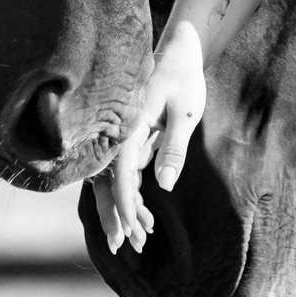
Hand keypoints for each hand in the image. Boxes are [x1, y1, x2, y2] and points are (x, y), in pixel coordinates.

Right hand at [89, 22, 207, 252]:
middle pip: (110, 181)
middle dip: (117, 215)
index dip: (124, 202)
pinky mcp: (133, 139)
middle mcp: (120, 133)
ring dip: (125, 210)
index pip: (121, 172)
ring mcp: (124, 137)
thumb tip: (163, 186)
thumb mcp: (186, 113)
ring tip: (138, 240)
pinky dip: (133, 196)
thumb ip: (174, 148)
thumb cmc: (184, 78)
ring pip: (117, 180)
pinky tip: (147, 219)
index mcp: (128, 126)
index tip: (129, 227)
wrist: (179, 50)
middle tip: (124, 246)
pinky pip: (127, 172)